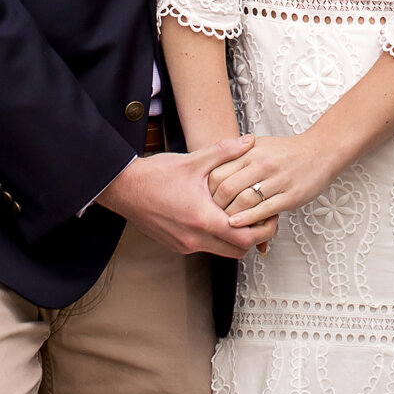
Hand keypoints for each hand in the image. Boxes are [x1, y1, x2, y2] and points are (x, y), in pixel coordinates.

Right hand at [96, 135, 278, 257]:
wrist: (123, 188)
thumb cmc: (154, 175)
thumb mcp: (194, 160)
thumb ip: (225, 151)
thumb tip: (248, 142)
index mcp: (202, 218)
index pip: (244, 237)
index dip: (263, 229)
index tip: (269, 216)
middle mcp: (194, 238)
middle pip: (237, 251)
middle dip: (253, 237)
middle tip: (260, 219)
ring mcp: (184, 245)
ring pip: (221, 251)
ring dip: (233, 238)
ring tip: (240, 216)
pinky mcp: (176, 245)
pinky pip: (205, 247)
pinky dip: (215, 237)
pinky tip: (216, 217)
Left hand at [208, 133, 343, 228]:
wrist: (320, 151)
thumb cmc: (286, 151)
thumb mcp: (259, 146)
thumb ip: (237, 155)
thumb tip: (211, 169)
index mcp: (250, 151)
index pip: (217, 172)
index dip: (206, 190)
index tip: (204, 200)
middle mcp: (262, 164)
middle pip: (227, 188)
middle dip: (215, 206)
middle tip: (210, 216)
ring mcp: (277, 180)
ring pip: (244, 200)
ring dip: (230, 215)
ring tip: (223, 223)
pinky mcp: (291, 195)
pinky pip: (265, 209)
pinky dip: (248, 219)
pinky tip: (238, 224)